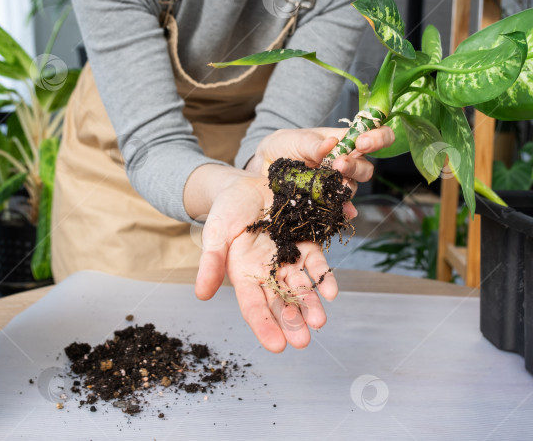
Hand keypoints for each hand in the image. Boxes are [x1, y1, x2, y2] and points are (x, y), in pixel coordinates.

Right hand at [194, 174, 336, 352]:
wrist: (247, 184)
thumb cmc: (226, 210)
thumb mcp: (215, 234)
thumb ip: (211, 262)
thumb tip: (201, 294)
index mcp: (243, 275)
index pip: (253, 307)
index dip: (264, 327)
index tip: (277, 347)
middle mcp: (267, 272)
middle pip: (281, 302)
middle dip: (292, 322)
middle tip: (303, 341)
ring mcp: (288, 259)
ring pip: (301, 287)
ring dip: (310, 305)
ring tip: (320, 321)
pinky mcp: (305, 243)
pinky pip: (316, 263)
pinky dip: (324, 277)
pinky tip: (331, 291)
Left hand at [246, 126, 394, 214]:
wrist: (266, 166)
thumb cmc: (285, 145)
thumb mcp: (297, 139)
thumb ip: (313, 143)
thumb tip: (332, 143)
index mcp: (345, 141)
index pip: (373, 136)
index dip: (377, 138)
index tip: (363, 142)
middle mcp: (346, 162)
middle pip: (366, 168)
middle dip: (355, 166)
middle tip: (340, 164)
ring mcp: (337, 182)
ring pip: (354, 187)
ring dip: (346, 185)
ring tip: (334, 182)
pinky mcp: (328, 200)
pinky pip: (340, 207)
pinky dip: (344, 209)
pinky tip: (344, 211)